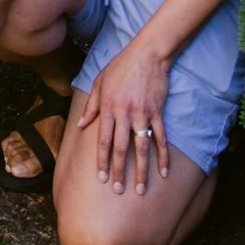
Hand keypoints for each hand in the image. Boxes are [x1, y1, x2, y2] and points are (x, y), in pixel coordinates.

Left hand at [74, 37, 171, 196]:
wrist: (147, 54)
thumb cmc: (121, 67)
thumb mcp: (99, 82)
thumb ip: (91, 106)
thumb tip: (80, 125)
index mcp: (108, 108)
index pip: (103, 140)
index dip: (102, 161)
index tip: (101, 178)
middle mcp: (124, 114)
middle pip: (120, 148)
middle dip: (119, 171)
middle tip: (118, 190)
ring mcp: (142, 114)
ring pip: (141, 148)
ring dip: (141, 171)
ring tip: (141, 189)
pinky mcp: (157, 113)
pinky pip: (161, 138)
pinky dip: (163, 156)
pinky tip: (164, 172)